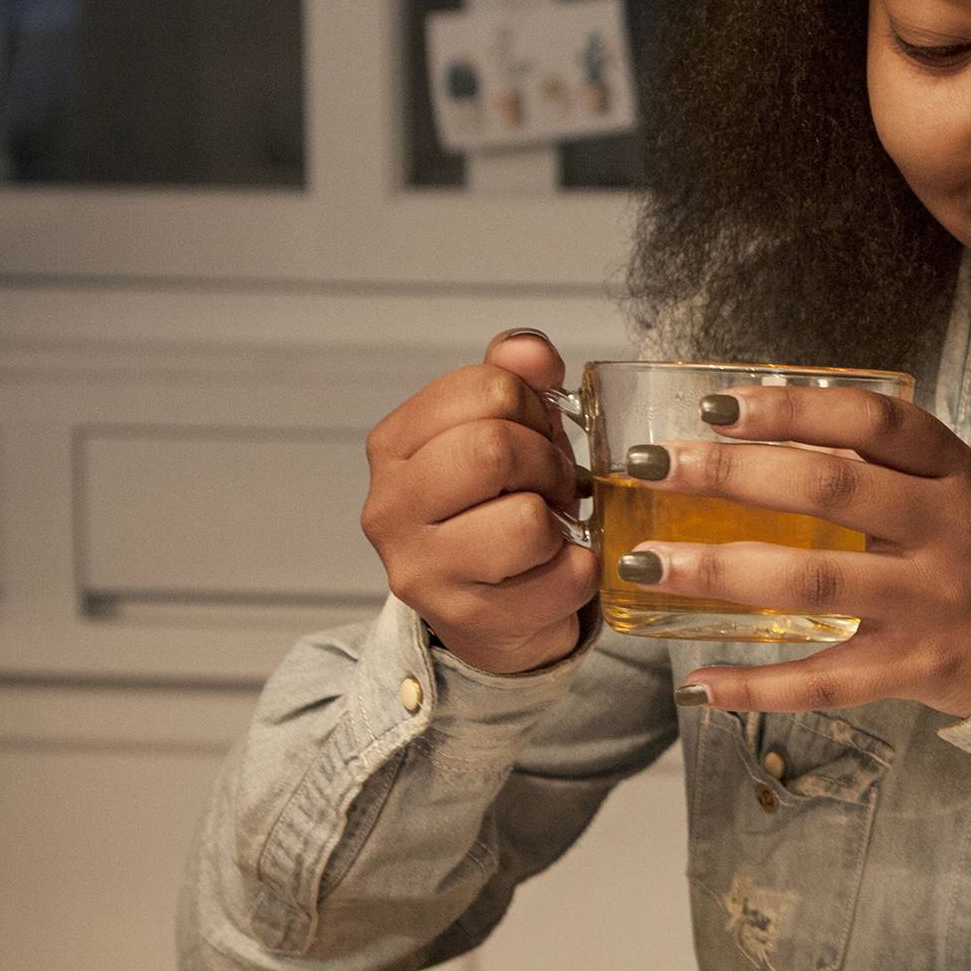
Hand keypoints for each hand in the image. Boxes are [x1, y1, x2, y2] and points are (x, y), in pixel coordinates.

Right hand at [361, 330, 596, 677]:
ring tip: (549, 529)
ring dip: (561, 520)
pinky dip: (581, 568)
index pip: (486, 387)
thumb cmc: (498, 506)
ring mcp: (423, 571)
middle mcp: (390, 508)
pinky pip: (565, 576)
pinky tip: (554, 571)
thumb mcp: (505, 429)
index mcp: (393, 445)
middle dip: (546, 462)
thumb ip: (514, 377)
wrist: (492, 610)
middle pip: (496, 448)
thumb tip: (532, 350)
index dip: (532, 406)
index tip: (533, 433)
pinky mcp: (470, 620)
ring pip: (526, 520)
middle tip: (550, 484)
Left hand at [619, 380, 970, 717]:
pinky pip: (826, 682)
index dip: (794, 409)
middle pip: (833, 493)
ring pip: (815, 584)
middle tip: (657, 469)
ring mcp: (928, 607)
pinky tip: (699, 683)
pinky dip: (758, 686)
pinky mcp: (912, 672)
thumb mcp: (953, 488)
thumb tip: (761, 431)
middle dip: (733, 475)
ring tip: (648, 564)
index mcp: (954, 476)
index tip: (718, 405)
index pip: (874, 425)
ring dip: (722, 571)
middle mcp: (944, 535)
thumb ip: (877, 462)